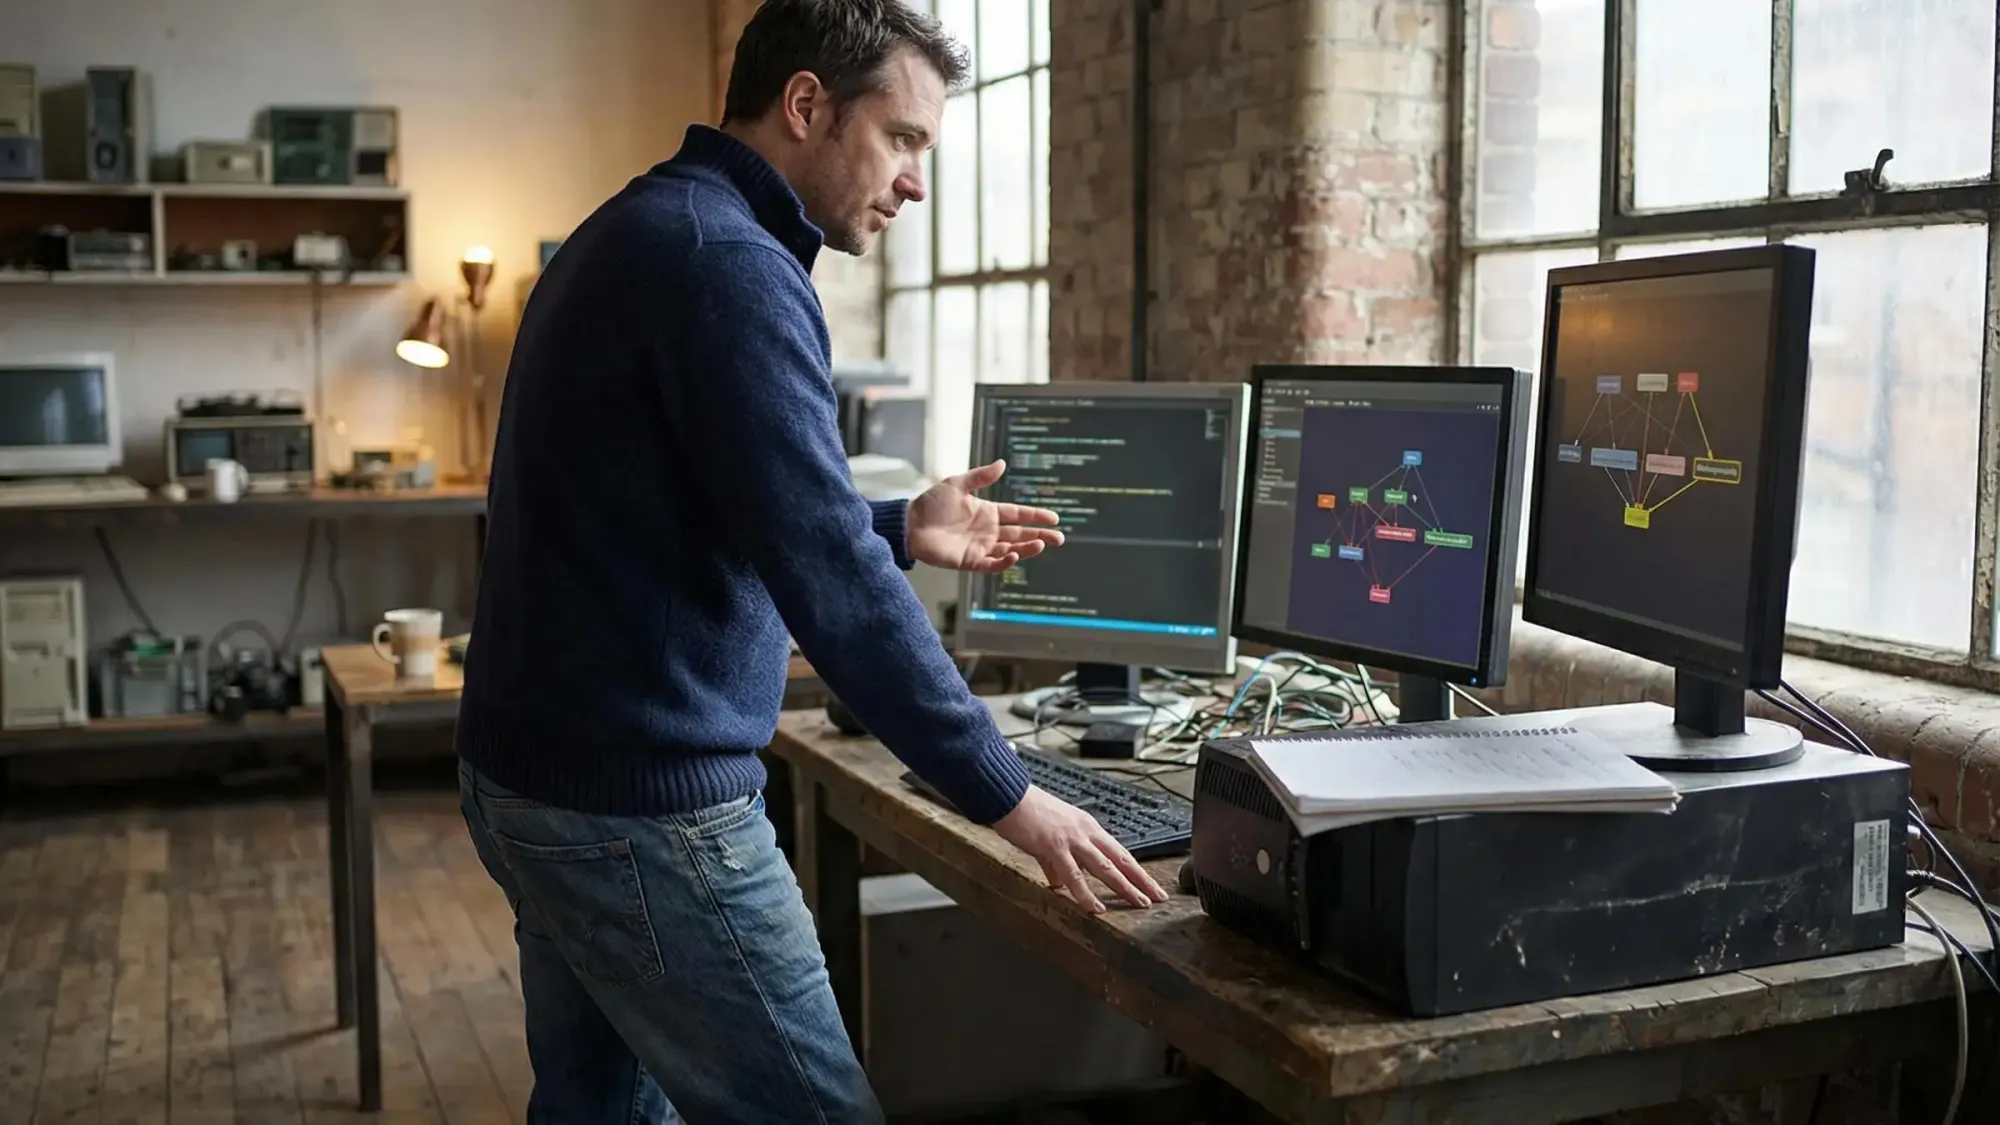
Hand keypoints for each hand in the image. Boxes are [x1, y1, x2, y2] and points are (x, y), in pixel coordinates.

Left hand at [906, 459, 1063, 572]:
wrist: (910, 524)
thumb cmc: (931, 503)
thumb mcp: (957, 484)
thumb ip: (980, 477)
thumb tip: (1002, 464)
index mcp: (987, 512)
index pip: (1018, 514)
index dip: (1036, 516)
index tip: (1054, 517)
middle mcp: (987, 531)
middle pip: (1020, 534)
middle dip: (1040, 535)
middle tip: (1060, 538)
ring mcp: (980, 547)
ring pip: (1011, 550)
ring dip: (1027, 548)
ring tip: (1042, 544)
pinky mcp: (970, 561)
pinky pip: (992, 564)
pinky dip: (1005, 562)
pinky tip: (1015, 555)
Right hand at [992, 786, 1169, 911]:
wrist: (1009, 795)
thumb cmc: (1026, 812)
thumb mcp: (1048, 837)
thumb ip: (1056, 862)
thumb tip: (1058, 883)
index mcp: (1087, 827)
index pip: (1119, 852)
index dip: (1137, 870)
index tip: (1150, 885)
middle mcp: (1086, 832)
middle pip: (1121, 859)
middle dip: (1142, 880)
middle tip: (1159, 896)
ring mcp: (1072, 839)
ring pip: (1106, 868)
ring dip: (1126, 887)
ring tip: (1140, 903)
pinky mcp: (1055, 847)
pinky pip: (1075, 876)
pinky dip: (1087, 894)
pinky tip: (1098, 908)